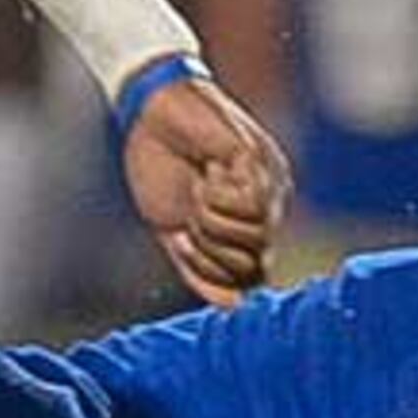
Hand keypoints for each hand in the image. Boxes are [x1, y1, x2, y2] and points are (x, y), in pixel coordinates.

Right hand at [122, 72, 285, 306]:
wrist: (150, 112)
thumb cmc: (160, 165)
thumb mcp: (175, 229)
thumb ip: (200, 268)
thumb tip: (233, 306)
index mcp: (248, 224)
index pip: (248, 278)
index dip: (211, 272)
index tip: (183, 244)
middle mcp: (266, 205)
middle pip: (255, 264)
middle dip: (213, 251)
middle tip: (191, 217)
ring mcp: (267, 182)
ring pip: (256, 236)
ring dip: (215, 222)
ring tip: (198, 190)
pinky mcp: (259, 159)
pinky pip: (251, 204)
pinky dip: (221, 198)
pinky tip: (208, 173)